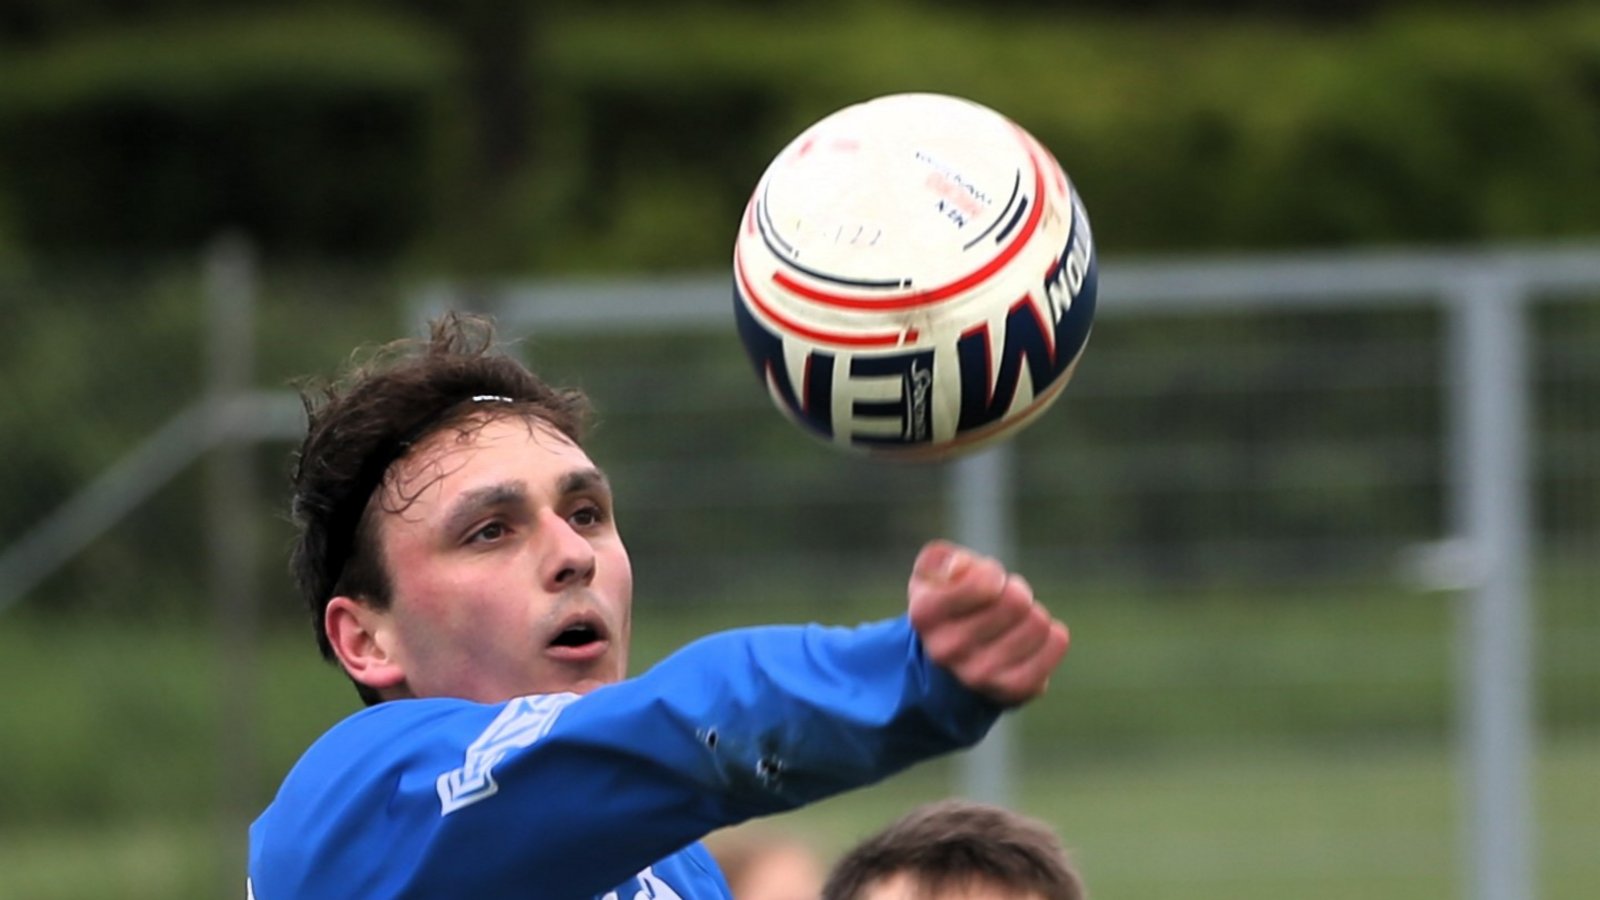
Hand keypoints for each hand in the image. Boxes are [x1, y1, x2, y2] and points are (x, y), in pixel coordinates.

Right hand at [907, 540, 1068, 705]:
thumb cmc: (950, 601)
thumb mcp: (934, 572)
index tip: (985, 583)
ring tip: (1014, 624)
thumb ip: (941, 559)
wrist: (956, 660)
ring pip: (1038, 622)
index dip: (991, 573)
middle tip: (1001, 605)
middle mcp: (946, 650)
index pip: (984, 582)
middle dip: (1015, 592)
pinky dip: (1053, 636)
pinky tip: (1036, 639)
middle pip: (1017, 600)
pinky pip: (1055, 644)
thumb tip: (961, 567)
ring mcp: (979, 675)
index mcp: (924, 614)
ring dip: (1033, 614)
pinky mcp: (1012, 690)